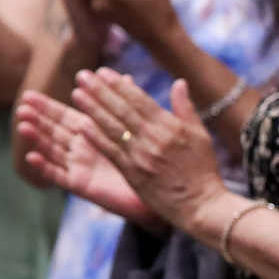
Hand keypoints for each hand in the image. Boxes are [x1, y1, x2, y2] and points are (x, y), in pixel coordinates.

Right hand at [16, 90, 156, 227]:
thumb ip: (127, 104)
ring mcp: (78, 166)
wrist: (154, 191)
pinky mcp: (79, 184)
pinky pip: (59, 175)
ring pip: (52, 149)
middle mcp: (80, 148)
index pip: (64, 116)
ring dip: (37, 138)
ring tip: (23, 126)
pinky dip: (44, 167)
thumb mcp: (135, 129)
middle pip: (53, 130)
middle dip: (37, 118)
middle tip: (21, 106)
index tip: (29, 94)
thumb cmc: (146, 161)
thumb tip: (127, 77)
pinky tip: (32, 157)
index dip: (46, 106)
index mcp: (91, 132)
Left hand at [70, 70, 224, 233]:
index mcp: (170, 126)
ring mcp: (141, 156)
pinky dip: (96, 137)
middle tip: (82, 75)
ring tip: (76, 94)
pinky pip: (111, 152)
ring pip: (112, 127)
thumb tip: (179, 82)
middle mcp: (153, 138)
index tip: (102, 72)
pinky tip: (82, 125)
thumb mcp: (200, 135)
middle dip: (100, 91)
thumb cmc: (203, 169)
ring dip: (93, 109)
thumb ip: (186, 108)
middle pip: (122, 110)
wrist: (201, 205)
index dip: (119, 85)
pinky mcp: (132, 173)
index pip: (139, 100)